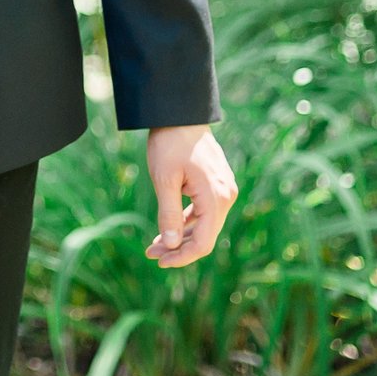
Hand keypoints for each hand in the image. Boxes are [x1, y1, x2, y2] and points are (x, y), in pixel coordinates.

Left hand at [143, 125, 237, 268]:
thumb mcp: (164, 180)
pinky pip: (203, 212)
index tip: (159, 261)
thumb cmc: (169, 144)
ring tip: (154, 244)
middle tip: (150, 253)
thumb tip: (172, 245)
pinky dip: (186, 222)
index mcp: (216, 197)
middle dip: (178, 248)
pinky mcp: (217, 186)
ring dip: (181, 237)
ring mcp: (224, 190)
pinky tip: (168, 228)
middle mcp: (226, 196)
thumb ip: (169, 214)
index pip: (204, 242)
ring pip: (204, 225)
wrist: (179, 114)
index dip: (182, 257)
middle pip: (205, 236)